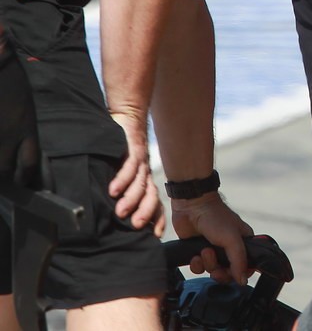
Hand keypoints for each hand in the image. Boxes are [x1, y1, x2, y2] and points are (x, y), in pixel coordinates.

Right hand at [107, 111, 165, 236]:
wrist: (126, 118)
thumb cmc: (119, 151)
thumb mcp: (122, 172)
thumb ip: (120, 191)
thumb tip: (110, 216)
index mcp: (145, 181)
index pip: (155, 203)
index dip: (156, 219)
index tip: (154, 235)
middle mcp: (145, 174)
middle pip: (151, 196)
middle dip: (145, 212)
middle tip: (135, 226)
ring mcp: (141, 162)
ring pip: (140, 183)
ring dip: (131, 198)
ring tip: (120, 211)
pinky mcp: (133, 149)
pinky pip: (130, 166)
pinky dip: (122, 178)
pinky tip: (113, 190)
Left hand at [172, 193, 253, 283]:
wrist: (191, 207)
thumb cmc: (216, 217)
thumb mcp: (232, 239)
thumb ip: (239, 261)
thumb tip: (243, 280)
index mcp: (244, 242)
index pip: (247, 266)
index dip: (240, 273)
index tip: (233, 274)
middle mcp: (229, 248)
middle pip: (229, 272)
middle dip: (221, 272)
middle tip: (216, 270)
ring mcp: (214, 251)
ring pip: (213, 270)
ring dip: (207, 264)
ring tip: (204, 251)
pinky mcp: (198, 252)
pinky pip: (199, 268)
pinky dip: (197, 264)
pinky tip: (195, 255)